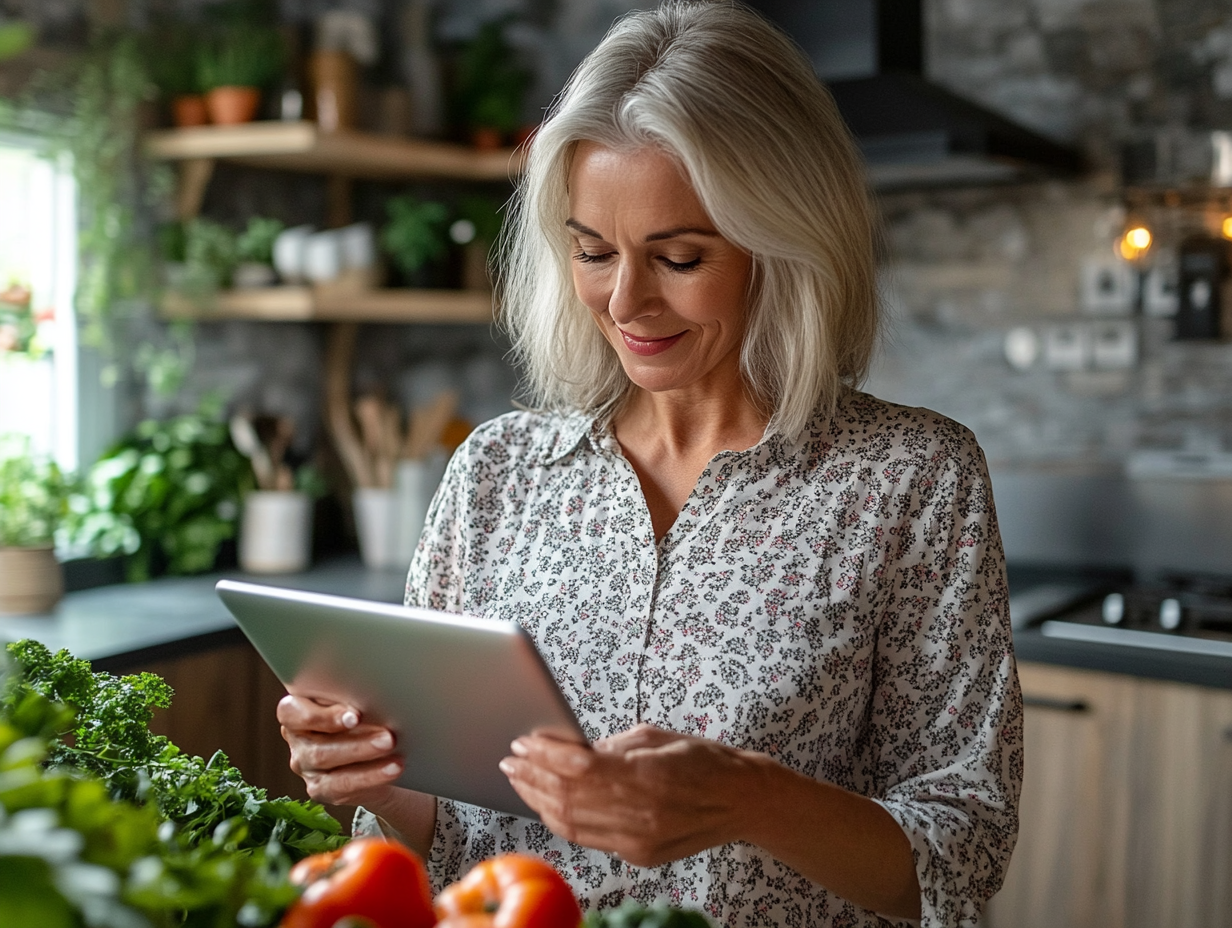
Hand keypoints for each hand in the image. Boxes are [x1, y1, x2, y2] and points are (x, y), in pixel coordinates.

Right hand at [277, 694, 404, 808]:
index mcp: (296, 712)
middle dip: (355, 741)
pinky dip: (371, 776)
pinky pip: (342, 786)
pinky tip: (392, 768)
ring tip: (392, 748)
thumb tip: (373, 695)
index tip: (355, 715)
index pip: (291, 713)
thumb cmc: (361, 713)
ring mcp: (306, 768)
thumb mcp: (352, 700)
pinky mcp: (321, 789)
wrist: (375, 749)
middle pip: (317, 745)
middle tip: (388, 736)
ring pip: (329, 764)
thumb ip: (350, 697)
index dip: (322, 715)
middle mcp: (298, 741)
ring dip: (364, 755)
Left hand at [499, 723, 765, 866]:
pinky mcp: (639, 856)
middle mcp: (640, 814)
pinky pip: (588, 838)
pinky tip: (548, 802)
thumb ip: (608, 746)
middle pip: (567, 799)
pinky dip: (562, 819)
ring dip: (538, 801)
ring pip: (570, 825)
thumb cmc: (703, 759)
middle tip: (511, 760)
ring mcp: (638, 841)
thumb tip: (566, 749)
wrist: (743, 800)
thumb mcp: (654, 737)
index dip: (543, 755)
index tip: (522, 742)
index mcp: (646, 777)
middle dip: (531, 778)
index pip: (578, 767)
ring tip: (520, 780)